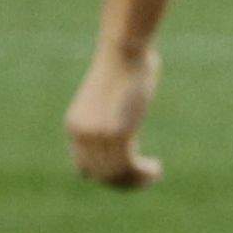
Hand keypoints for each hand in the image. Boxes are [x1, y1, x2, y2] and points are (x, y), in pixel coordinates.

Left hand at [66, 45, 162, 188]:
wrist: (124, 50)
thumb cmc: (124, 64)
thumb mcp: (111, 95)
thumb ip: (114, 115)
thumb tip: (125, 116)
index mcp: (75, 126)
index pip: (85, 168)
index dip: (108, 175)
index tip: (130, 170)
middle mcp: (82, 135)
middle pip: (101, 176)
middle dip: (124, 182)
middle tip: (146, 177)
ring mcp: (98, 136)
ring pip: (116, 175)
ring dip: (137, 181)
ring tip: (154, 174)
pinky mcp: (117, 133)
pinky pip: (129, 167)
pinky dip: (143, 175)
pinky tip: (156, 169)